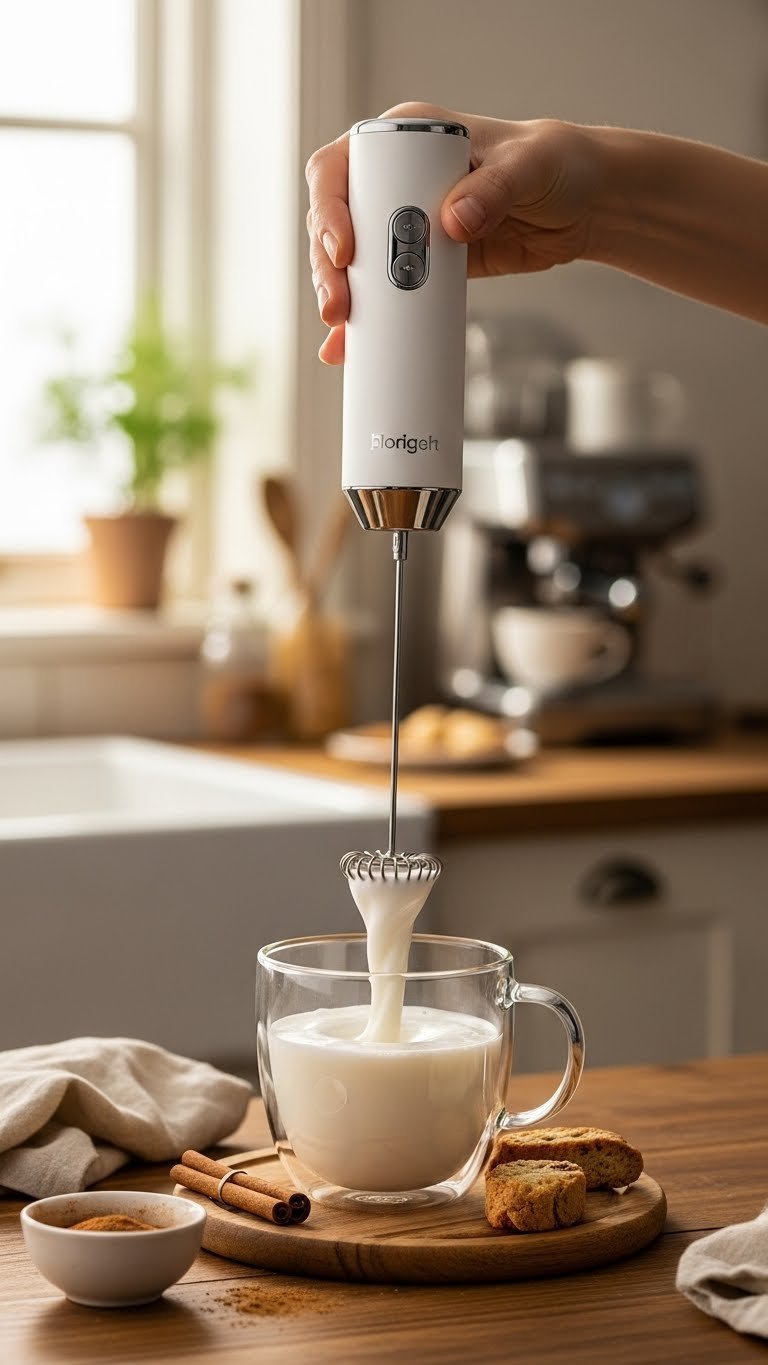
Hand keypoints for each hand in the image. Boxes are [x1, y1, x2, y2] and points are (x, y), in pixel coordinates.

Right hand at [305, 102, 599, 363]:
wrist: (581, 206)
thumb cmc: (554, 165)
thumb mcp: (528, 168)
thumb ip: (494, 188)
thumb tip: (452, 220)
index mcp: (404, 140)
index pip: (340, 169)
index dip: (329, 209)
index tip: (344, 250)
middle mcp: (392, 180)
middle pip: (334, 223)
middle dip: (328, 268)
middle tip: (338, 307)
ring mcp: (402, 225)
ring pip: (350, 263)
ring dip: (340, 297)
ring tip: (341, 331)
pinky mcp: (420, 263)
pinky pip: (381, 293)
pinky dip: (365, 321)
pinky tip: (347, 348)